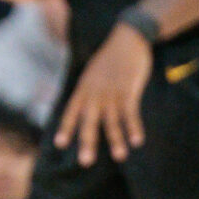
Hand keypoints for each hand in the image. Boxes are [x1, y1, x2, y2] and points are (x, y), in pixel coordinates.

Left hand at [55, 21, 153, 164]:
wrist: (128, 37)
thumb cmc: (110, 58)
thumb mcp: (93, 73)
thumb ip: (89, 91)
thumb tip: (85, 108)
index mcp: (84, 89)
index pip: (71, 111)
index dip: (66, 128)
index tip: (60, 144)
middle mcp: (95, 93)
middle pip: (89, 121)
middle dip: (88, 141)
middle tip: (86, 162)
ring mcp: (112, 92)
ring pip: (113, 120)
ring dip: (116, 139)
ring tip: (119, 157)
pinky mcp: (129, 90)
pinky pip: (131, 112)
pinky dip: (134, 127)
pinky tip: (137, 141)